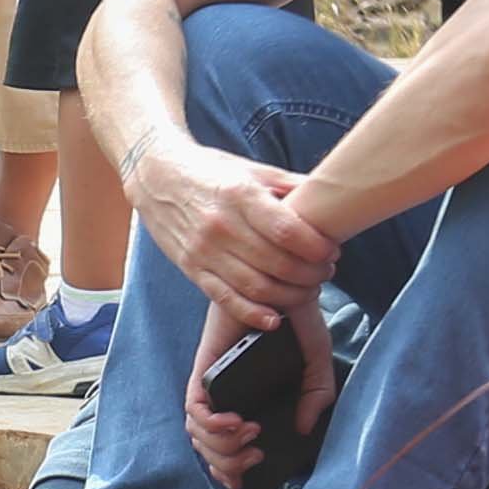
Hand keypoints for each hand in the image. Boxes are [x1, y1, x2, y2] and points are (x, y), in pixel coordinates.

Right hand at [135, 139, 337, 330]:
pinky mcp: (192, 269)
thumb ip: (290, 184)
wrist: (156, 175)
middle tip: (326, 271)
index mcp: (240, 195)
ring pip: (257, 287)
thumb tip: (330, 195)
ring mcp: (204, 251)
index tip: (332, 250)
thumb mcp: (251, 169)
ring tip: (308, 289)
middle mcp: (221, 225)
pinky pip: (226, 299)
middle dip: (312, 274)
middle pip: (278, 264)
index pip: (289, 232)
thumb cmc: (210, 171)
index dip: (318, 248)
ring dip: (291, 296)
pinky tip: (275, 318)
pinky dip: (254, 315)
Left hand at [182, 306, 336, 488]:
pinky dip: (212, 424)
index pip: (226, 448)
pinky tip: (235, 421)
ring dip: (223, 448)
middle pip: (209, 450)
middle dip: (229, 464)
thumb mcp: (316, 361)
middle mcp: (226, 398)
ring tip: (250, 433)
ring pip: (198, 435)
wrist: (279, 284)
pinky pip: (194, 409)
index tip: (249, 478)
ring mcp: (212, 386)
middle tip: (255, 454)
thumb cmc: (295, 319)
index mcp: (249, 402)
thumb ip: (317, 394)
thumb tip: (302, 428)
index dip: (230, 472)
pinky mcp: (203, 371)